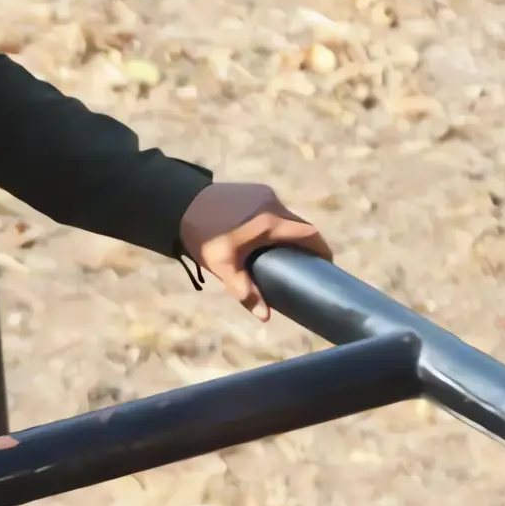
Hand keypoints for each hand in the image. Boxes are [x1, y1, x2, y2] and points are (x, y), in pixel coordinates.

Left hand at [178, 182, 332, 322]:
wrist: (178, 204)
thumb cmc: (203, 237)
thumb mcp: (223, 266)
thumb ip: (245, 291)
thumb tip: (265, 316)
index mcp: (271, 222)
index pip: (310, 234)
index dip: (322, 250)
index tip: (326, 266)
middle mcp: (272, 203)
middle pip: (300, 225)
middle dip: (306, 244)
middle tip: (304, 265)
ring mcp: (263, 192)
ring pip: (286, 216)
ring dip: (289, 233)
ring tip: (283, 254)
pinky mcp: (253, 189)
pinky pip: (273, 208)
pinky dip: (276, 222)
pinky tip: (266, 238)